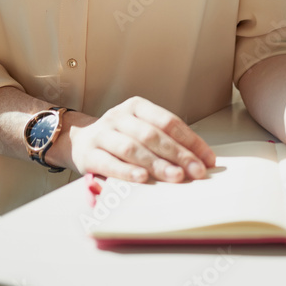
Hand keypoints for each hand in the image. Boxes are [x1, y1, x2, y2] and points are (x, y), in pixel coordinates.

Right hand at [54, 96, 215, 183]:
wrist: (78, 140)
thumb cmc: (119, 138)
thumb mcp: (140, 130)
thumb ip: (164, 141)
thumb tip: (199, 160)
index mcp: (136, 107)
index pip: (168, 121)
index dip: (190, 141)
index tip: (207, 159)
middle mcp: (119, 116)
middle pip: (153, 135)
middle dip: (178, 154)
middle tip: (196, 171)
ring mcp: (102, 133)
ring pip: (133, 148)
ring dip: (157, 164)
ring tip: (175, 177)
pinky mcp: (88, 154)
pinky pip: (109, 163)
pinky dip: (127, 171)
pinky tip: (142, 179)